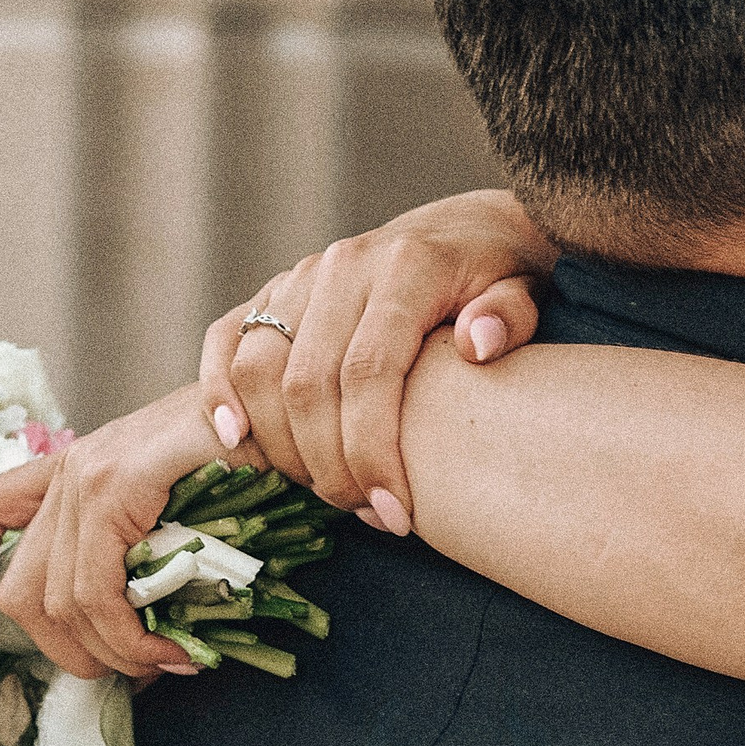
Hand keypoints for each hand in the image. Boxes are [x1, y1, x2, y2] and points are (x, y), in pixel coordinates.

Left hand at [0, 385, 224, 682]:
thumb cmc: (249, 463)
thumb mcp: (177, 510)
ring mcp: (88, 472)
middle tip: (129, 671)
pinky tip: (167, 649)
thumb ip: (139, 555)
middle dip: (66, 652)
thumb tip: (124, 637)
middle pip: (21, 588)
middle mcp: (69, 467)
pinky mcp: (117, 483)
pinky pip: (97, 588)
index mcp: (72, 470)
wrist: (288, 408)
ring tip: (161, 663)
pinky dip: (127, 635)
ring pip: (56, 600)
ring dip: (110, 652)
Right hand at [202, 191, 551, 525]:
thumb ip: (509, 316)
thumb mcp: (525, 291)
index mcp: (407, 267)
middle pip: (308, 382)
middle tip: (366, 515)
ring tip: (325, 492)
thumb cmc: (502, 277)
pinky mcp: (274, 290)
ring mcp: (301, 276)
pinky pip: (226, 339)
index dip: (373, 451)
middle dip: (330, 465)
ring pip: (259, 368)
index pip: (369, 371)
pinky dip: (219, 391)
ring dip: (281, 445)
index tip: (395, 515)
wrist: (467, 231)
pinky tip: (236, 443)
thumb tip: (476, 345)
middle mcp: (343, 266)